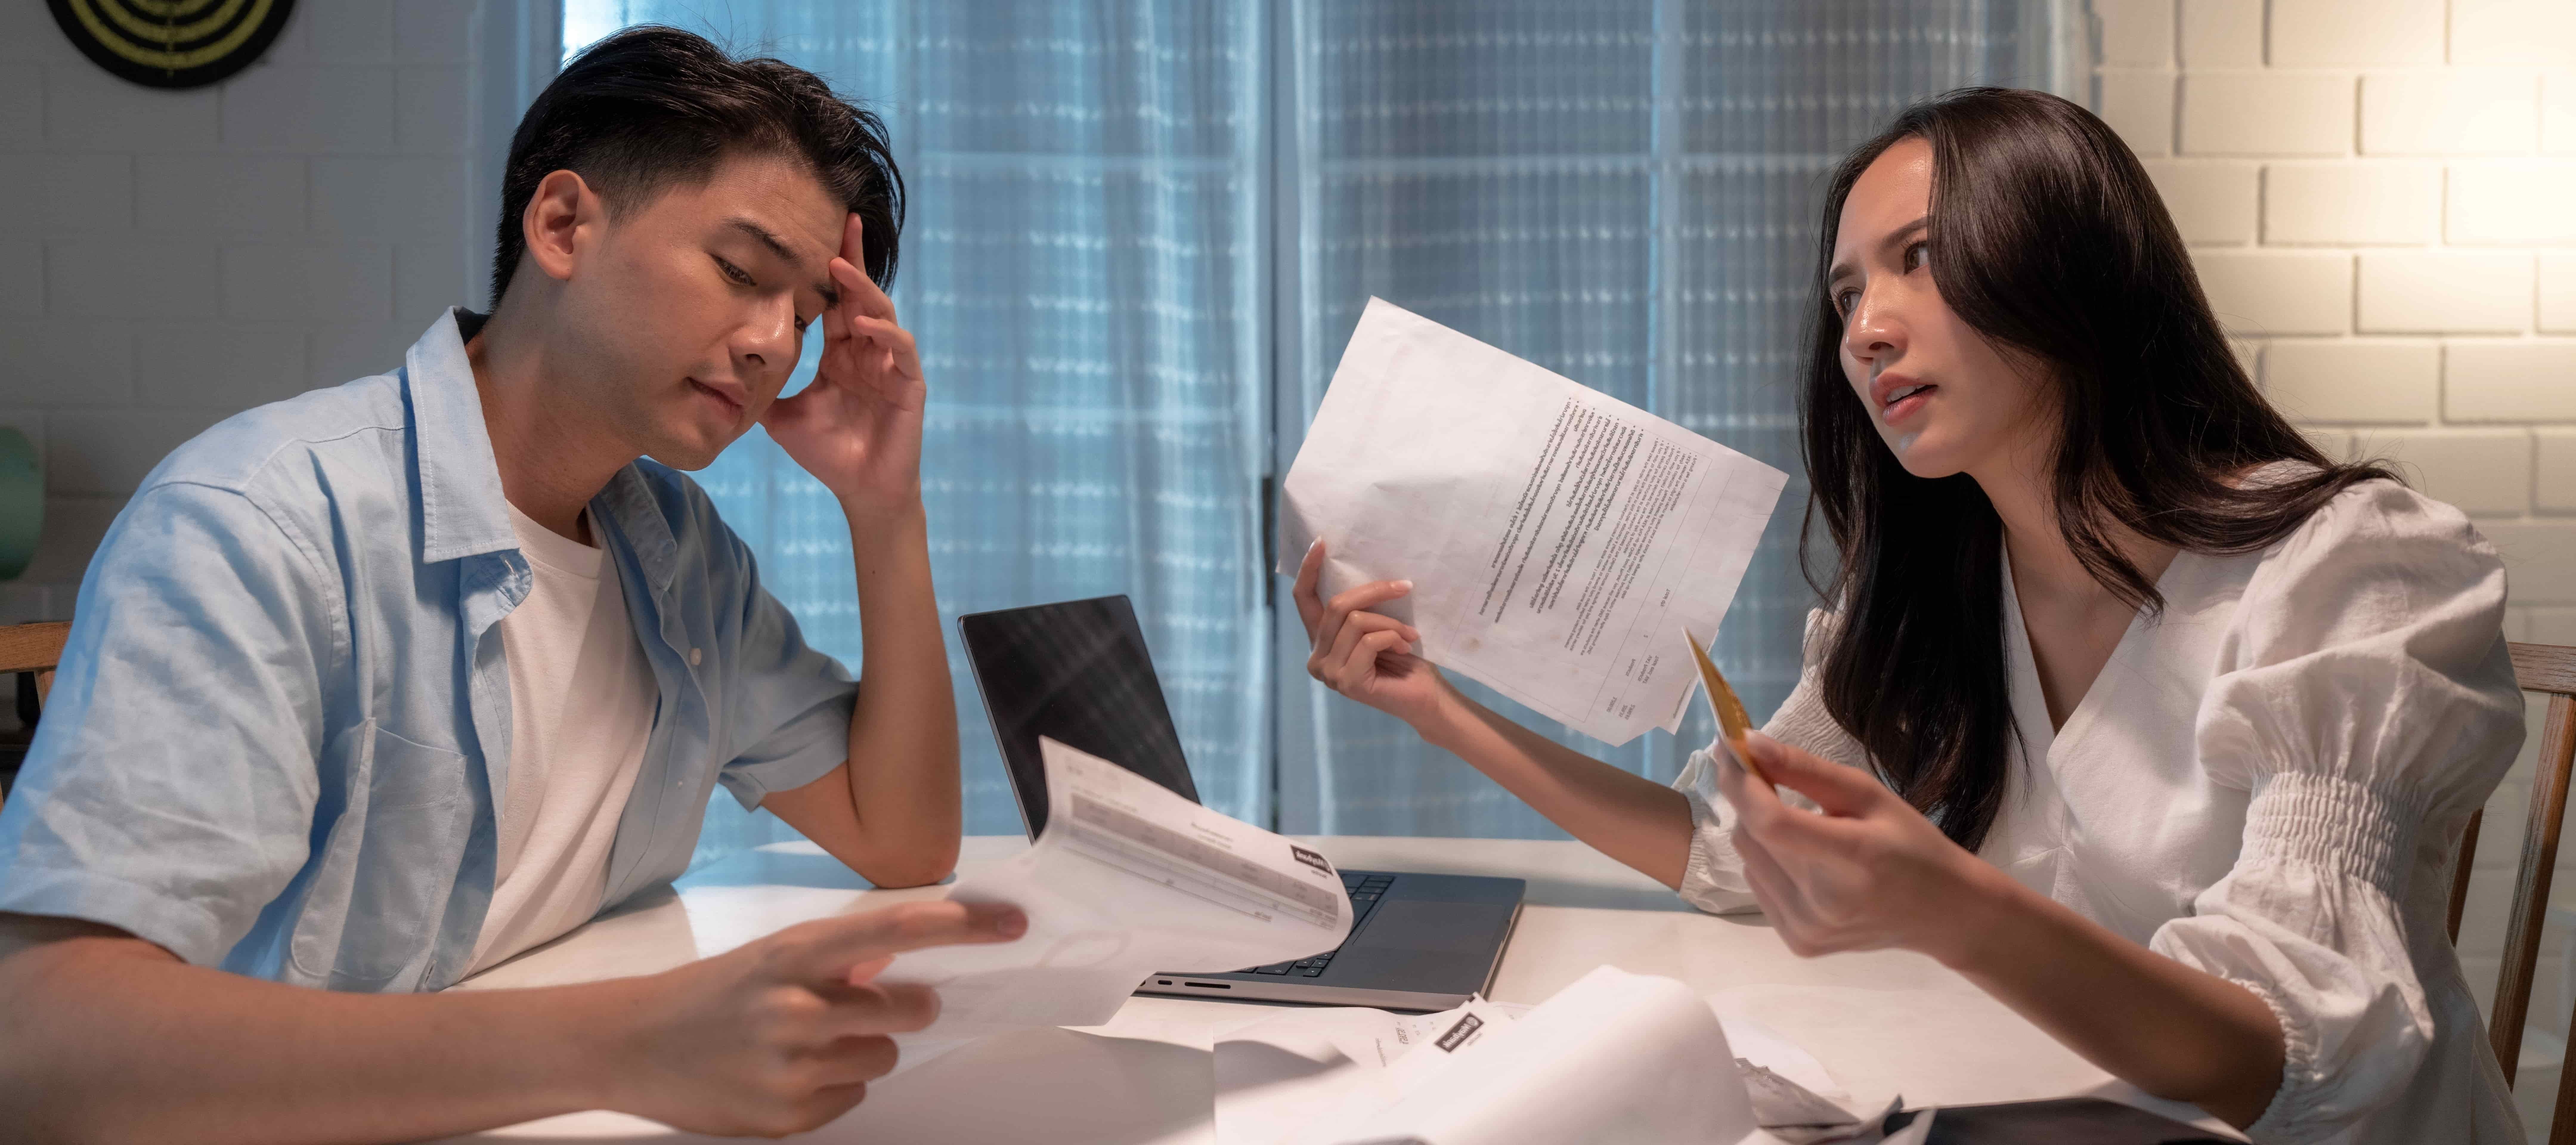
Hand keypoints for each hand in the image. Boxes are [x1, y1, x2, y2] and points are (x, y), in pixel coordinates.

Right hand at [603, 899, 1024, 1136]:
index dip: (960, 925)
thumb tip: (906, 958)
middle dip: (904, 1009)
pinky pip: (850, 1100)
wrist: (631, 1044)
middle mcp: (796, 1008)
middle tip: (867, 1006)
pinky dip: (831, 1088)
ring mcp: (791, 1068)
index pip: (896, 929)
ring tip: (806, 1043)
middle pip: (908, 1011)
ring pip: (883, 1059)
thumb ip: (840, 956)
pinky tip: (784, 1074)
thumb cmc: (714, 993)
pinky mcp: (786, 1116)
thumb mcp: (774, 956)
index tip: (1011, 923)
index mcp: (795, 955)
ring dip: (862, 1050)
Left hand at [763, 213, 926, 522]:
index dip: (830, 269)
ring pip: (881, 315)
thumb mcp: (782, 417)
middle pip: (861, 295)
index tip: (816, 234)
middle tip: (843, 222)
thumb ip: (764, 390)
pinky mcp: (908, 384)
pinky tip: (864, 324)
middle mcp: (867, 352)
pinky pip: (899, 350)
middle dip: (853, 259)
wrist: (860, 490)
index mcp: (841, 354)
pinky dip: (885, 334)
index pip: (835, 302)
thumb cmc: (828, 453)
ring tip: (839, 268)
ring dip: (863, 290)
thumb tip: (721, 374)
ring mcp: (889, 366)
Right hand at [1292, 540, 1447, 729]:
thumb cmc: (1404, 659)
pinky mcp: (1346, 681)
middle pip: (1337, 606)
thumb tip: (1359, 566)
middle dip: (1374, 591)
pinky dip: (1392, 638)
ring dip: (1390, 623)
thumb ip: (1359, 608)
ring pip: (1355, 621)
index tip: (1322, 542)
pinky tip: (1405, 649)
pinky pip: (1369, 641)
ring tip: (1410, 636)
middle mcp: (1317, 658)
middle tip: (1405, 587)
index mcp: (1320, 641)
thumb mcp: (1377, 625)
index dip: (1309, 569)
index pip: (1304, 599)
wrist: (1425, 698)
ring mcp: (1328, 673)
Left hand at [1716, 732, 2002, 964]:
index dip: (1741, 783)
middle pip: (1751, 837)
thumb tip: (1749, 743)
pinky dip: (1768, 863)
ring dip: (1759, 832)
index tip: (1729, 748)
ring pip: (1747, 859)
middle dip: (1749, 799)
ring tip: (1801, 827)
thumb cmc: (1911, 844)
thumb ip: (1806, 770)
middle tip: (1766, 777)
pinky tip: (1804, 861)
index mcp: (1852, 859)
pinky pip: (1757, 887)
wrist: (1941, 914)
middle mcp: (1823, 903)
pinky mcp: (1798, 943)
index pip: (1771, 822)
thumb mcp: (1868, 796)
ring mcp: (1807, 929)